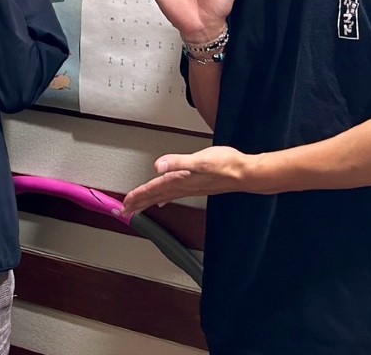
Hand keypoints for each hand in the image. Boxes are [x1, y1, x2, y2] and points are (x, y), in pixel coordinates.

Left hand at [120, 146, 257, 214]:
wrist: (246, 173)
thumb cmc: (226, 164)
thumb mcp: (200, 160)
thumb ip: (178, 162)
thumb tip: (159, 166)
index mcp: (181, 180)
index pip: (154, 189)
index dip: (138, 195)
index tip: (125, 204)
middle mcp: (184, 187)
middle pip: (156, 197)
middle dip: (139, 203)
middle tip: (124, 211)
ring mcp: (190, 189)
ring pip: (163, 197)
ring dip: (149, 202)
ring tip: (138, 208)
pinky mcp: (197, 187)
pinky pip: (175, 195)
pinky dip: (165, 198)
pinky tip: (162, 201)